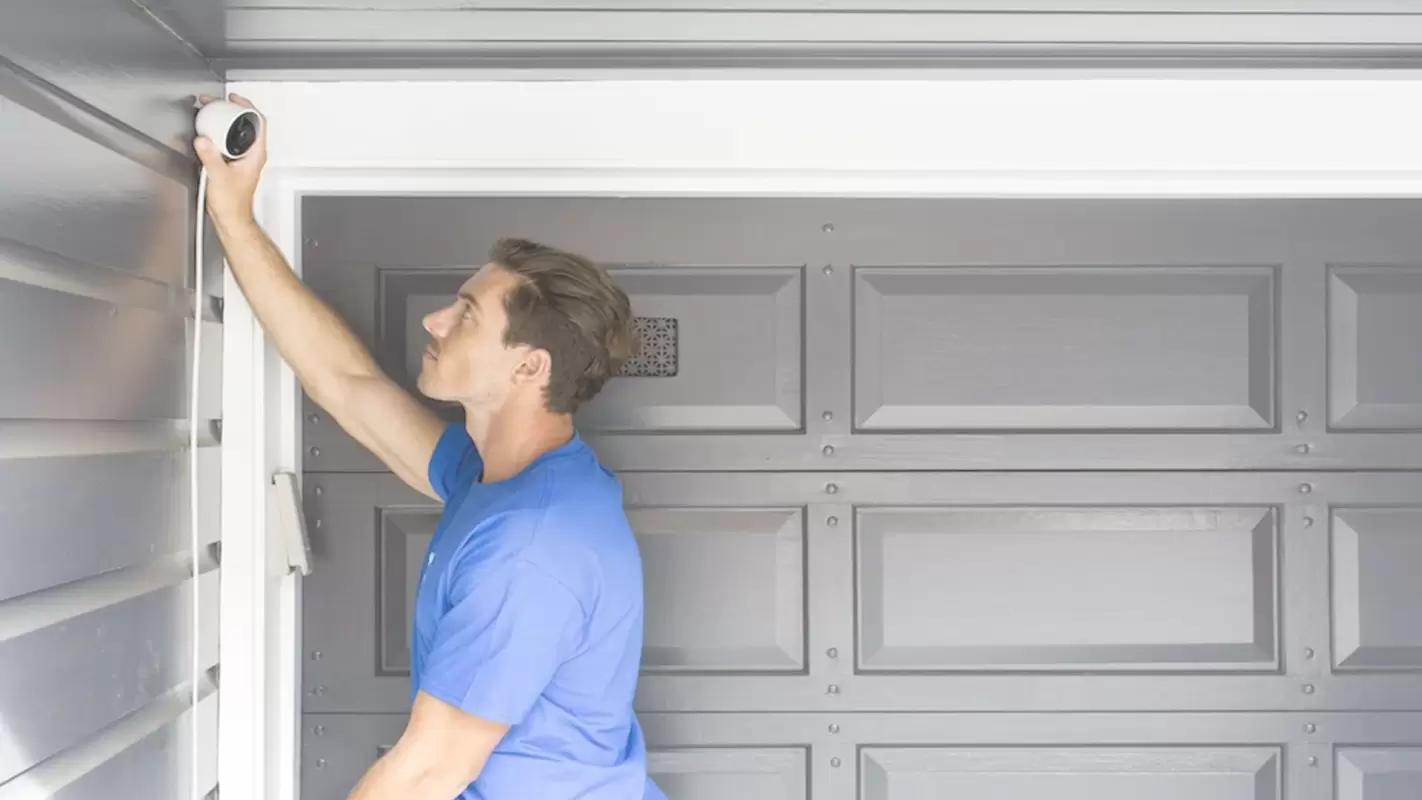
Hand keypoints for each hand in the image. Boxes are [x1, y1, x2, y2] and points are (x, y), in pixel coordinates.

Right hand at [193, 93, 267, 224]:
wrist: (230, 218)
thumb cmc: (232, 203)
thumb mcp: (219, 176)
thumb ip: (210, 156)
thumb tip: (204, 140)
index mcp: (255, 154)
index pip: (258, 122)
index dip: (247, 106)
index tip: (234, 98)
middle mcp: (251, 155)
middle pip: (246, 124)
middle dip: (230, 110)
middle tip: (216, 103)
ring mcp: (242, 158)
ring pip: (235, 133)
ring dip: (223, 121)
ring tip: (209, 113)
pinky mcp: (232, 163)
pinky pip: (226, 142)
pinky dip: (217, 133)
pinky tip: (206, 132)